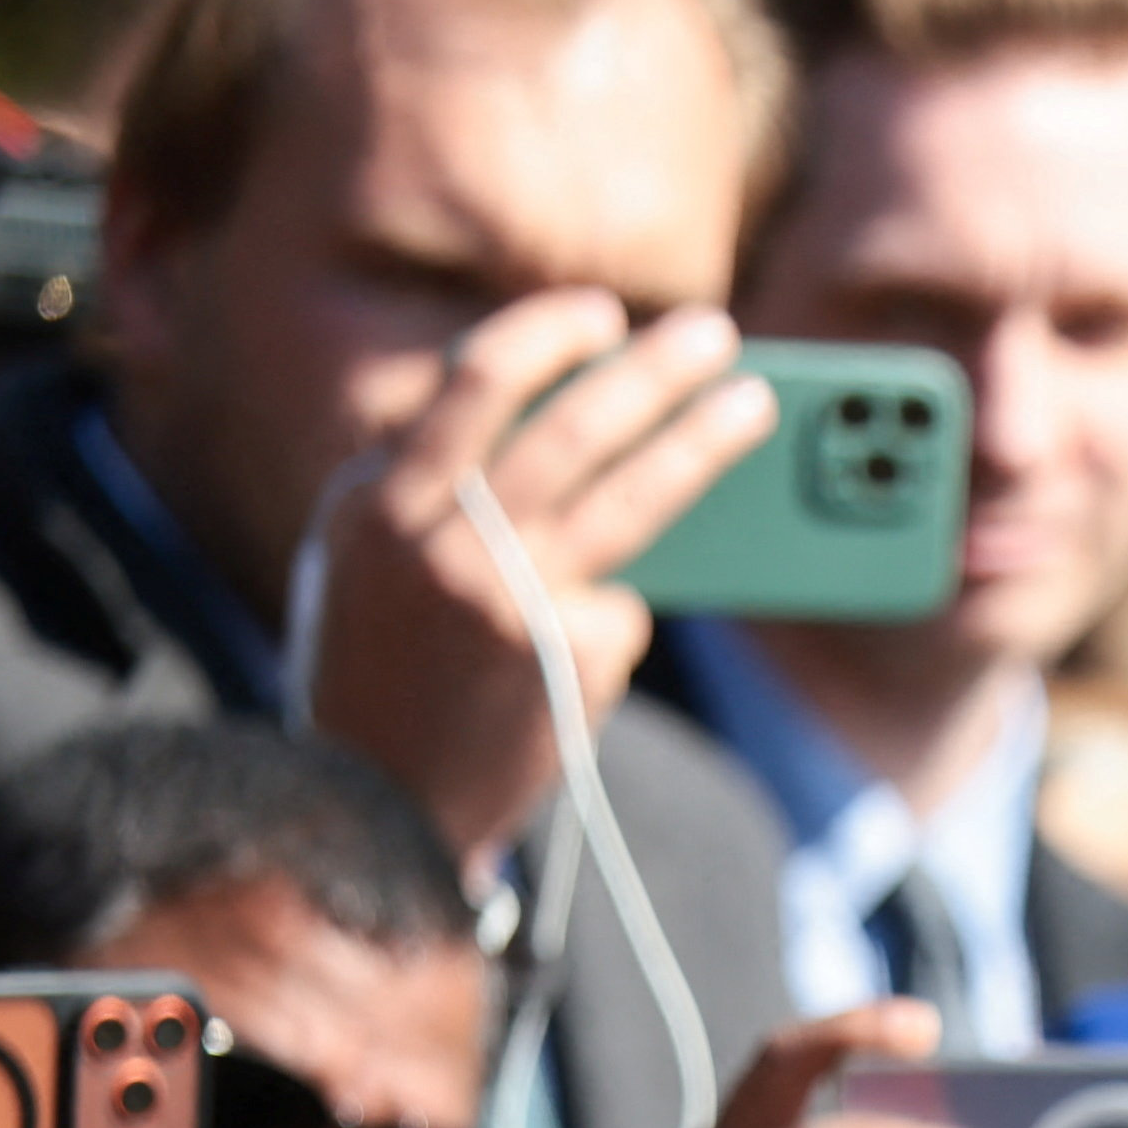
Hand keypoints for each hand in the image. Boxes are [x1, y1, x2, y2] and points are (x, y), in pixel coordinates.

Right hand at [296, 291, 774, 868]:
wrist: (375, 813)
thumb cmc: (382, 676)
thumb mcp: (371, 566)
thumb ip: (437, 492)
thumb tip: (576, 424)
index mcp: (375, 502)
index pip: (473, 383)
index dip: (546, 338)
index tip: (601, 315)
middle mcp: (440, 539)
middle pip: (573, 423)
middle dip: (651, 367)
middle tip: (712, 332)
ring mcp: (511, 597)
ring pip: (633, 495)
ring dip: (703, 437)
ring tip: (756, 401)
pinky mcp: (567, 656)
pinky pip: (622, 610)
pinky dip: (610, 623)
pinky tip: (570, 659)